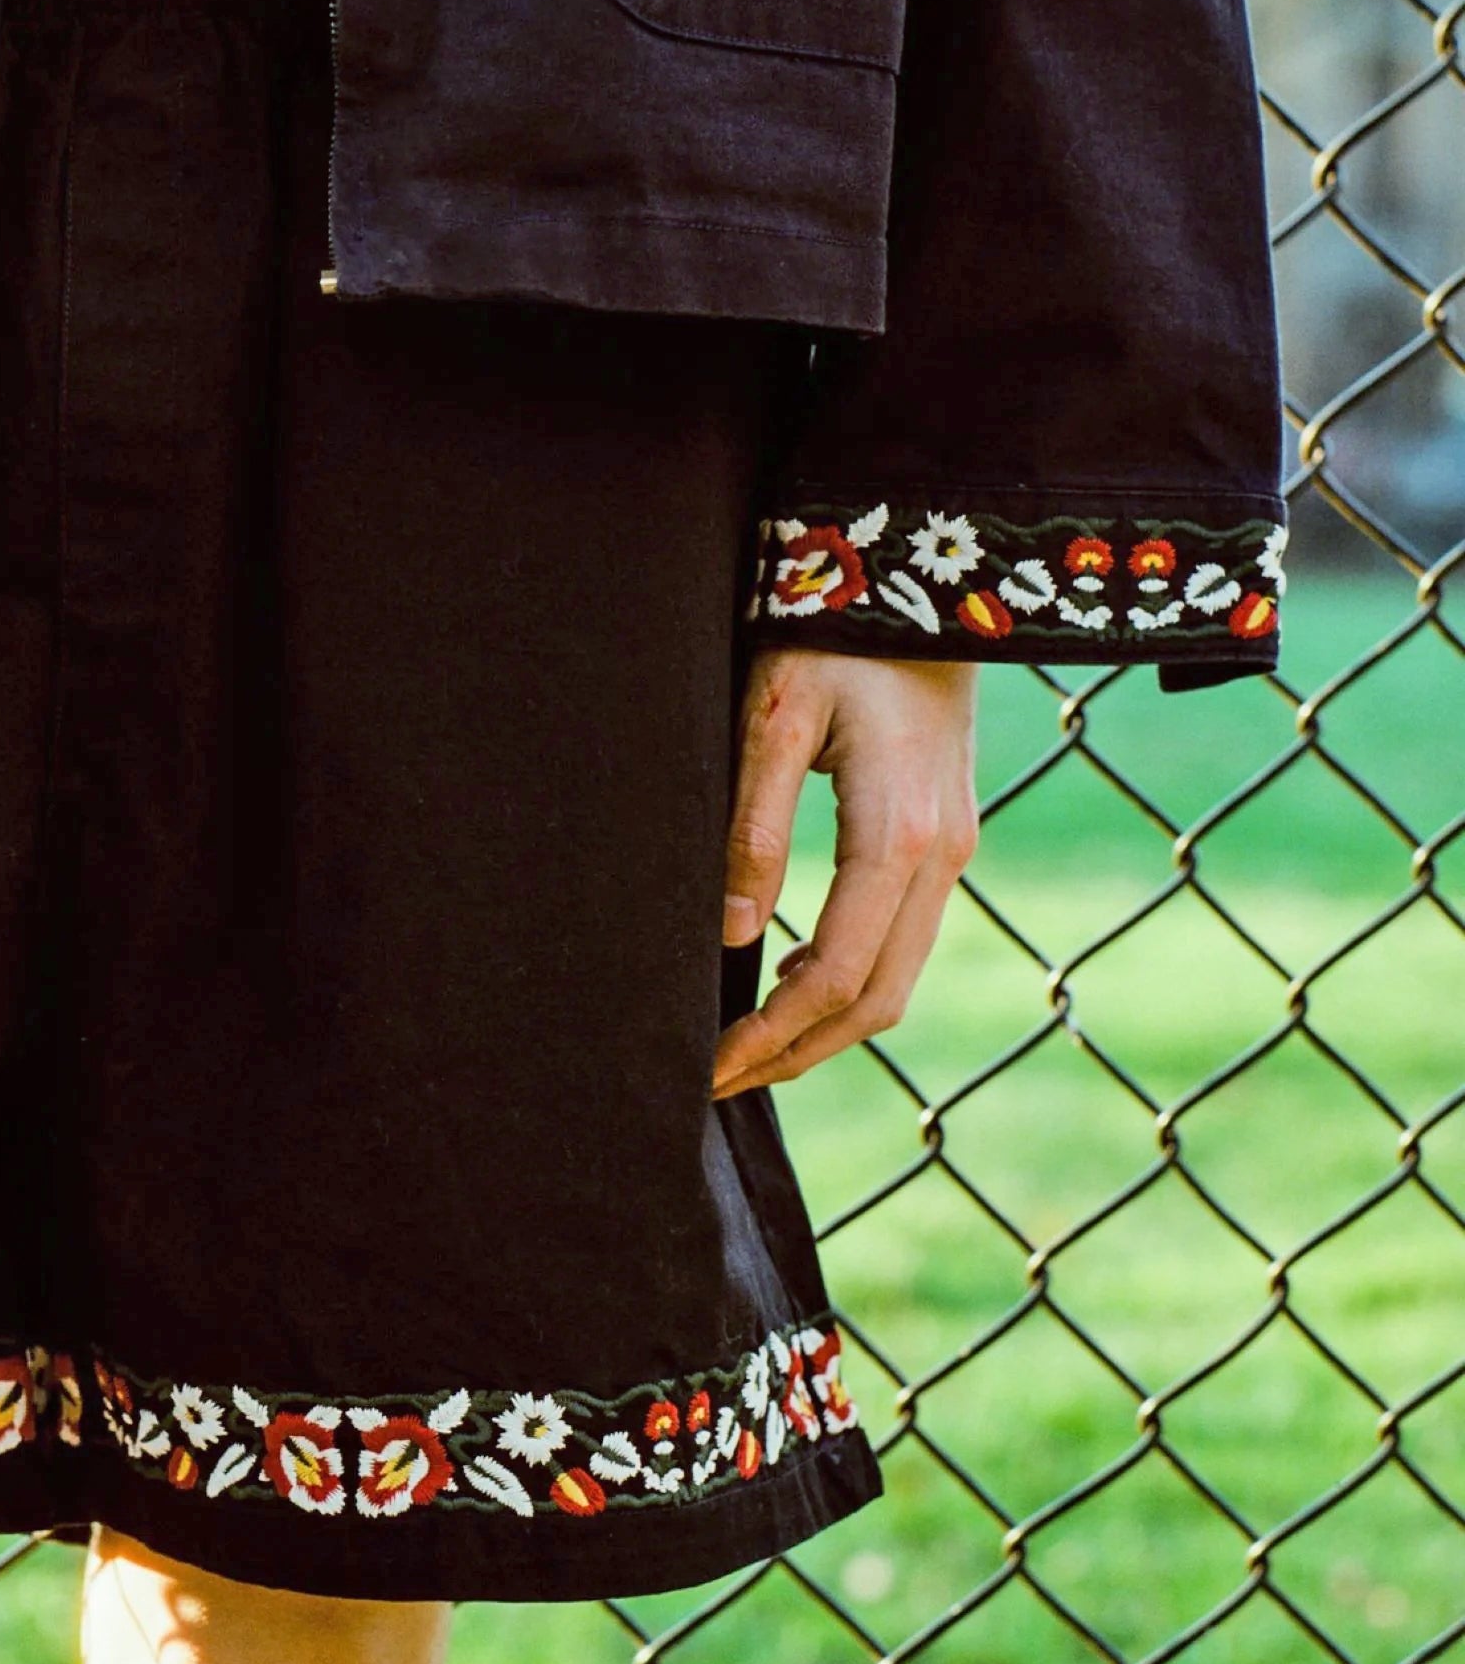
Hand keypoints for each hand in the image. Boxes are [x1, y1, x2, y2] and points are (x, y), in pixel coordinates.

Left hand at [714, 650, 978, 1096]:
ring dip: (824, 1028)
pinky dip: (851, 983)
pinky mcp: (947, 839)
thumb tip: (733, 934)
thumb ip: (754, 825)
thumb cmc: (833, 634)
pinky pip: (904, 941)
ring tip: (747, 1048)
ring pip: (897, 980)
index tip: (709, 1068)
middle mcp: (941, 857)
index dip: (771, 1036)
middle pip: (876, 1002)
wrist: (927, 583)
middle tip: (716, 1080)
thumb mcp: (773, 717)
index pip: (834, 976)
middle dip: (796, 1054)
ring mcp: (954, 851)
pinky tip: (791, 981)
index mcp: (898, 835)